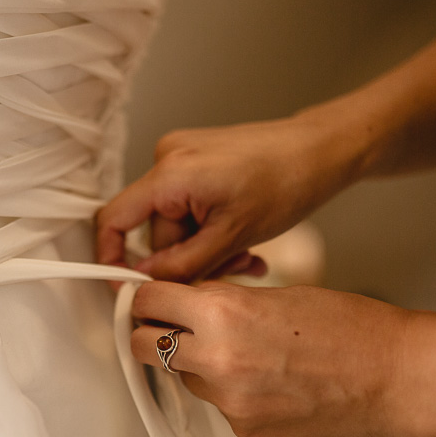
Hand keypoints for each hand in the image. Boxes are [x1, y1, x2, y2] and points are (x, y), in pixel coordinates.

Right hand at [97, 116, 355, 281]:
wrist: (322, 150)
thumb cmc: (288, 181)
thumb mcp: (232, 237)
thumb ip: (181, 265)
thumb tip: (144, 282)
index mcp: (170, 174)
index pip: (113, 219)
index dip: (112, 257)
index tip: (127, 286)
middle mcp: (167, 158)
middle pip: (154, 230)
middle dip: (185, 259)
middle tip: (226, 274)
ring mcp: (181, 156)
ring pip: (175, 224)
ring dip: (203, 248)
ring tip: (245, 256)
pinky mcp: (196, 159)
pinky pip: (187, 206)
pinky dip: (208, 228)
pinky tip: (239, 239)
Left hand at [130, 281, 410, 436]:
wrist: (396, 376)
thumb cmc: (348, 326)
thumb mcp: (275, 294)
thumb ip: (221, 299)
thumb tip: (184, 301)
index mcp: (222, 312)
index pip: (147, 303)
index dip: (145, 298)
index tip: (149, 298)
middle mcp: (216, 358)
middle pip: (144, 346)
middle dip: (152, 333)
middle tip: (174, 325)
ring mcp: (228, 400)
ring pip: (183, 376)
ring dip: (197, 363)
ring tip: (247, 353)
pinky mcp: (244, 428)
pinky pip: (217, 404)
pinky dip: (229, 390)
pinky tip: (268, 379)